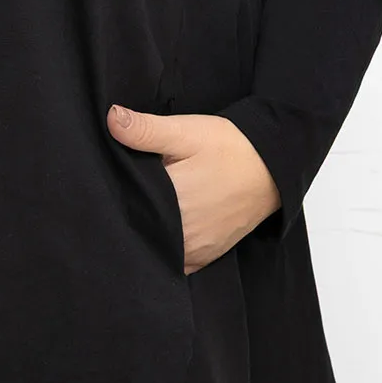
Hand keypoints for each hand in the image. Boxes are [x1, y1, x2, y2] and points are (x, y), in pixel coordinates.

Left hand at [106, 104, 281, 271]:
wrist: (272, 168)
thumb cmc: (229, 148)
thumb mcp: (185, 131)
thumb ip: (145, 130)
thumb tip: (111, 119)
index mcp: (171, 200)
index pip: (126, 203)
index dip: (113, 192)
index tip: (109, 180)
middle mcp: (181, 233)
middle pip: (139, 229)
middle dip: (129, 214)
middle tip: (125, 192)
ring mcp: (194, 249)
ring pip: (155, 248)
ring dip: (147, 234)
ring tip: (144, 210)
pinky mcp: (205, 257)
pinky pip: (175, 263)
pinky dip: (164, 249)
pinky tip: (162, 229)